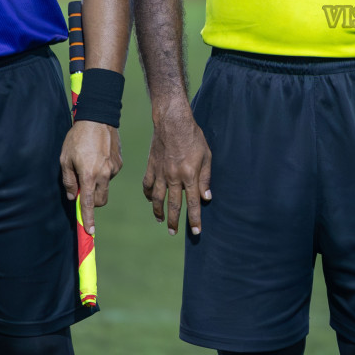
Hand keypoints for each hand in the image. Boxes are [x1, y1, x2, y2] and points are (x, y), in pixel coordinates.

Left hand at [60, 120, 122, 234]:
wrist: (98, 118)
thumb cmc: (77, 138)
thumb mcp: (65, 159)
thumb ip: (68, 180)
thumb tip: (72, 195)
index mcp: (89, 175)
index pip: (89, 203)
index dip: (88, 218)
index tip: (90, 231)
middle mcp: (104, 174)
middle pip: (101, 200)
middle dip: (92, 201)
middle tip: (82, 191)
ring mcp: (114, 169)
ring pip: (105, 186)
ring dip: (97, 184)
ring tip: (89, 164)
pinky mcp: (119, 163)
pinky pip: (111, 175)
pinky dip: (104, 173)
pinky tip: (98, 158)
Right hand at [142, 104, 211, 236]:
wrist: (172, 122)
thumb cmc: (193, 137)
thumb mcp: (207, 156)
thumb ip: (206, 178)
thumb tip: (206, 197)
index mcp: (190, 175)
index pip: (193, 203)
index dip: (195, 219)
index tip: (196, 232)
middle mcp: (174, 177)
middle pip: (174, 205)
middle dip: (174, 221)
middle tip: (174, 232)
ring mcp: (160, 173)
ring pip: (158, 198)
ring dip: (159, 212)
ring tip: (161, 221)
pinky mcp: (151, 167)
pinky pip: (148, 185)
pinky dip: (148, 194)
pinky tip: (150, 200)